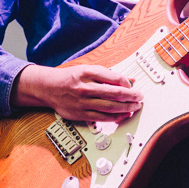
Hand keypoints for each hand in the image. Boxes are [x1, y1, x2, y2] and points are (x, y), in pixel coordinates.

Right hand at [11, 64, 142, 122]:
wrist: (48, 88)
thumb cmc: (70, 78)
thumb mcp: (88, 70)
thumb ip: (109, 75)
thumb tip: (129, 79)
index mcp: (87, 72)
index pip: (114, 77)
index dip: (127, 83)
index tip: (133, 86)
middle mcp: (85, 87)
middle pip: (115, 93)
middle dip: (131, 96)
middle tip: (140, 97)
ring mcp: (82, 102)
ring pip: (110, 107)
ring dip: (126, 108)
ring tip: (135, 107)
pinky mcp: (80, 114)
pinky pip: (102, 117)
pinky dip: (115, 117)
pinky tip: (123, 115)